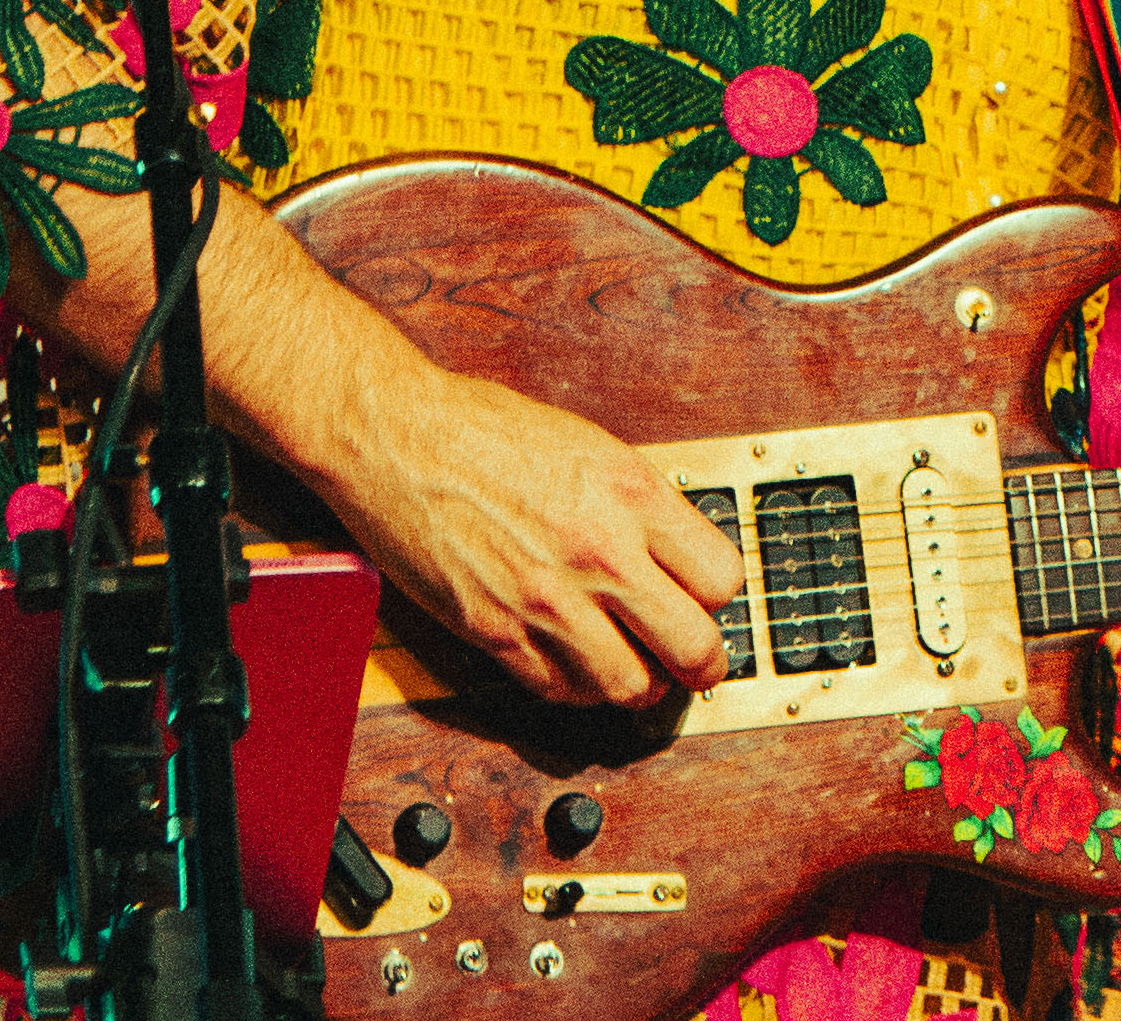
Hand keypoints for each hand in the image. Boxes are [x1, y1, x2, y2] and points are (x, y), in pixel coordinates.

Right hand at [310, 366, 744, 709]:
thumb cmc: (482, 429)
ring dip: (640, 684)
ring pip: (629, 685)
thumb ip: (639, 504)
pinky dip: (578, 689)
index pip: (722, 578)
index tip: (706, 598)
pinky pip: (559, 690)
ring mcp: (548, 599)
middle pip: (692, 645)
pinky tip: (578, 667)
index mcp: (631, 495)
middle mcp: (599, 553)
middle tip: (697, 661)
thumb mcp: (591, 446)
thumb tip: (676, 551)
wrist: (398, 438)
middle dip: (702, 661)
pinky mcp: (496, 631)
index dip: (719, 596)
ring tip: (636, 668)